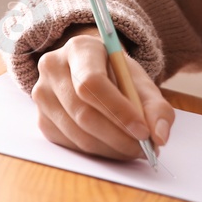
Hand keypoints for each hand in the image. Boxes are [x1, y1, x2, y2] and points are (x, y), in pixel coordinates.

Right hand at [32, 27, 174, 159]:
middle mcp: (53, 68)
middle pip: (83, 112)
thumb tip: (160, 136)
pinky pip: (70, 145)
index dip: (118, 110)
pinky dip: (97, 152)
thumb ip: (156, 106)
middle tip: (144, 148)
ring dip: (111, 149)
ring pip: (77, 134)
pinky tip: (114, 147)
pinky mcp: (42, 119)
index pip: (92, 83)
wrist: (91, 70)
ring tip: (134, 149)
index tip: (143, 131)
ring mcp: (42, 95)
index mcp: (79, 49)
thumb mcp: (139, 81)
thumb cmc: (116, 74)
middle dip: (118, 137)